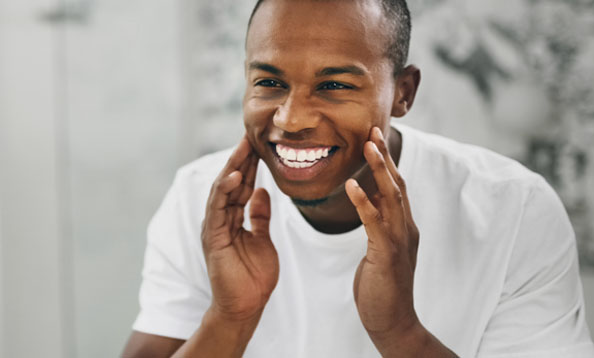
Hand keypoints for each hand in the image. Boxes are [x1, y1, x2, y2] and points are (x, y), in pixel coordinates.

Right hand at [201, 136, 279, 321]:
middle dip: (241, 159)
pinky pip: (217, 209)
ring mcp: (215, 227)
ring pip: (221, 190)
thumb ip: (259, 215)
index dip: (250, 164)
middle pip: (230, 182)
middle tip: (250, 135)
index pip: (241, 185)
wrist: (246, 306)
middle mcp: (220, 219)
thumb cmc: (253, 277)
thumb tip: (262, 191)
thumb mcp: (263, 239)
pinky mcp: (213, 238)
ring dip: (233, 167)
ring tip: (243, 147)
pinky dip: (225, 190)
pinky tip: (235, 175)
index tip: (259, 143)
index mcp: (232, 218)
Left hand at [346, 127, 420, 346]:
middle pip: (397, 185)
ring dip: (380, 170)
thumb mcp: (381, 249)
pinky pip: (374, 223)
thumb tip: (370, 200)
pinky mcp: (387, 255)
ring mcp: (399, 241)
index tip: (374, 139)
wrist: (392, 321)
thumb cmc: (382, 285)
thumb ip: (379, 224)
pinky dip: (364, 202)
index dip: (386, 162)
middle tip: (372, 130)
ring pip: (391, 197)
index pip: (396, 187)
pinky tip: (352, 185)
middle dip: (385, 157)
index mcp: (403, 227)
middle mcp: (406, 229)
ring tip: (367, 146)